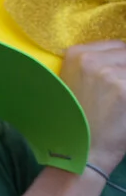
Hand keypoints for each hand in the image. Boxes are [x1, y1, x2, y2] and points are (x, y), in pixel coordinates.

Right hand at [61, 40, 125, 172]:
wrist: (82, 149)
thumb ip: (96, 67)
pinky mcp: (125, 90)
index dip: (123, 62)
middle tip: (119, 93)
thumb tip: (122, 60)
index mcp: (75, 54)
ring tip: (122, 102)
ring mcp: (109, 74)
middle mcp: (90, 59)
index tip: (120, 79)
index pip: (117, 46)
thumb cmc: (79, 118)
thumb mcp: (77, 83)